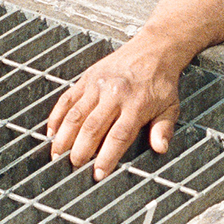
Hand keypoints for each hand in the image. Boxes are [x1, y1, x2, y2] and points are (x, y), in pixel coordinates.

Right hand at [45, 34, 186, 180]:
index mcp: (136, 104)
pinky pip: (66, 99)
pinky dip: (56, 117)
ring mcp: (97, 85)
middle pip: (92, 127)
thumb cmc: (161, 82)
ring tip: (57, 155)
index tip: (98, 174)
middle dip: (80, 150)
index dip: (106, 157)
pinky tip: (52, 132)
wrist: (152, 49)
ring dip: (64, 137)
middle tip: (73, 167)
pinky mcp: (86, 78)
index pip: (118, 136)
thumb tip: (160, 148)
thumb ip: (163, 129)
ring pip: (76, 114)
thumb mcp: (170, 107)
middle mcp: (114, 94)